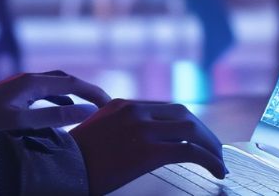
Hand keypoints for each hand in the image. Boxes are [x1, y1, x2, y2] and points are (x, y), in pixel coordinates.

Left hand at [0, 70, 109, 133]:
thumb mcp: (21, 122)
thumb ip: (54, 116)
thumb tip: (86, 111)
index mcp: (31, 82)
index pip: (72, 82)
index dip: (93, 92)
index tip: (111, 104)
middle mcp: (27, 78)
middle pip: (66, 78)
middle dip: (86, 89)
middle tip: (105, 104)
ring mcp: (20, 85)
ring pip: (55, 84)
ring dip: (74, 92)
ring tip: (90, 106)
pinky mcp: (14, 94)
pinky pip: (44, 91)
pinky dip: (60, 97)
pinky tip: (64, 107)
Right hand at [71, 99, 226, 194]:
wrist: (58, 170)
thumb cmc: (72, 161)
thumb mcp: (95, 134)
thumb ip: (116, 129)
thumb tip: (133, 142)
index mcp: (123, 105)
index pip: (167, 109)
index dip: (188, 124)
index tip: (198, 139)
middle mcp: (135, 111)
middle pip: (184, 115)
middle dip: (205, 134)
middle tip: (215, 151)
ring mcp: (142, 129)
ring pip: (192, 131)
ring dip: (211, 147)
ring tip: (220, 164)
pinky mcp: (147, 151)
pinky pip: (190, 152)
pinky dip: (210, 161)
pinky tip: (218, 172)